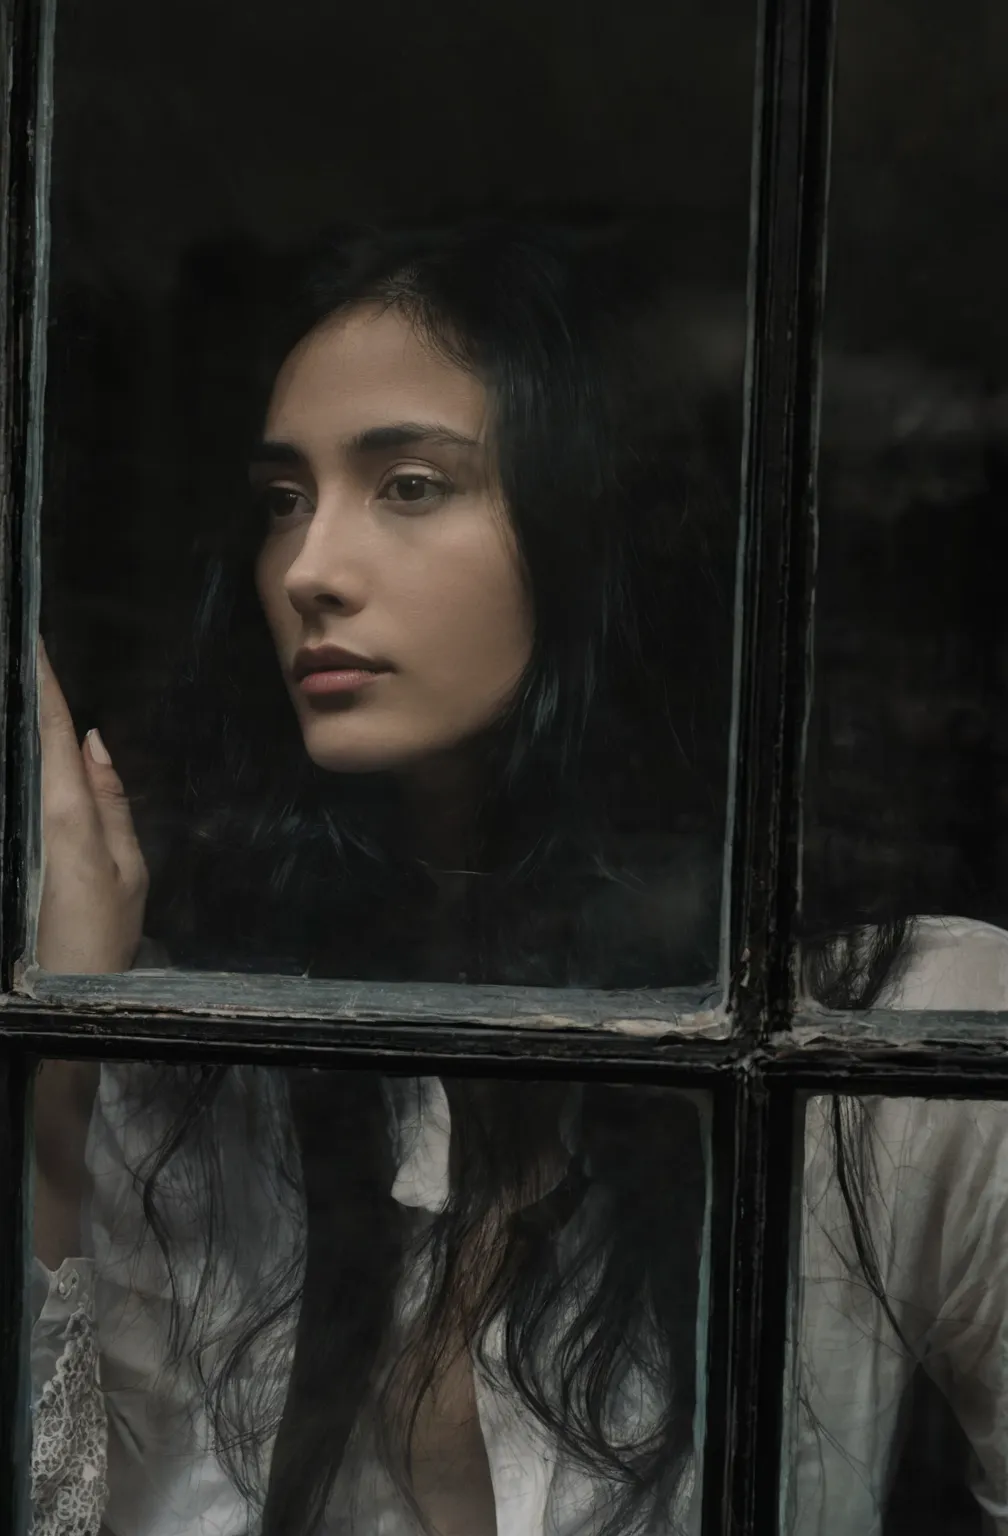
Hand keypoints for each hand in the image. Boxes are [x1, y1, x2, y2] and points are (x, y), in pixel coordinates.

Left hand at [36, 640, 148, 973]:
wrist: (70, 986)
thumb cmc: (106, 931)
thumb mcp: (127, 866)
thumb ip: (111, 802)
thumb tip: (92, 740)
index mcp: (67, 812)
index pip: (52, 734)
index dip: (44, 686)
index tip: (32, 641)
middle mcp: (43, 811)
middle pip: (35, 739)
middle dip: (34, 693)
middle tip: (31, 644)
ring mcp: (32, 827)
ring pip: (33, 760)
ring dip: (36, 722)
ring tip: (37, 679)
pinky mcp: (32, 842)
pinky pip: (37, 784)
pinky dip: (40, 754)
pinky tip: (48, 741)